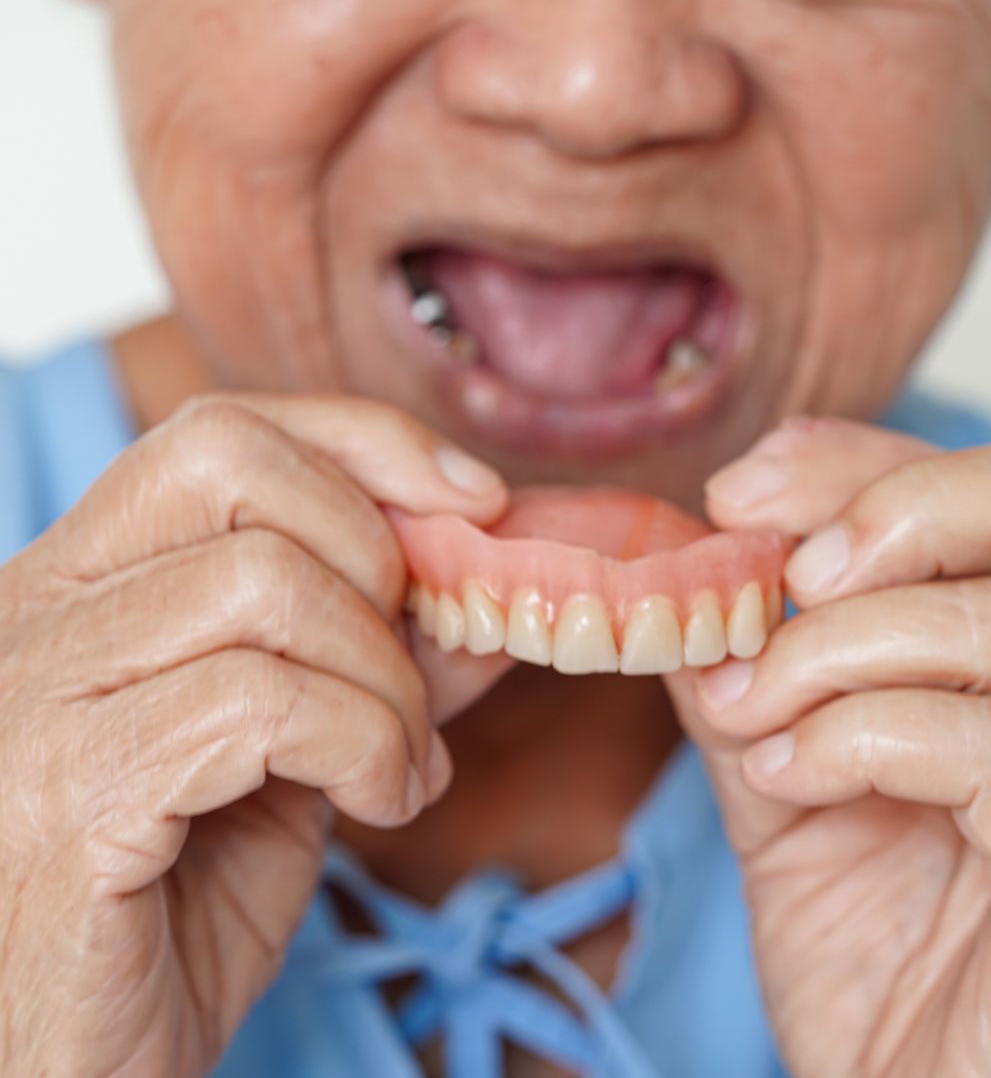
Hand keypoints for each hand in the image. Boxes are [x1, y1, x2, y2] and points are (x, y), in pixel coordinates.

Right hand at [0, 394, 507, 1076]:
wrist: (80, 1060)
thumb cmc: (181, 901)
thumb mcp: (300, 748)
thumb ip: (381, 656)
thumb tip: (487, 584)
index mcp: (89, 583)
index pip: (223, 434)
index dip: (365, 441)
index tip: (475, 497)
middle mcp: (38, 611)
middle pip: (237, 469)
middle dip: (378, 557)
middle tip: (412, 667)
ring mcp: (37, 695)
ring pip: (264, 587)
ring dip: (384, 679)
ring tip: (401, 762)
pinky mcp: (67, 792)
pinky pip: (259, 702)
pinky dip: (362, 744)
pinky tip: (377, 802)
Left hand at [670, 418, 990, 1076]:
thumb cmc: (866, 949)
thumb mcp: (786, 784)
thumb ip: (754, 681)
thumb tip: (693, 588)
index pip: (990, 500)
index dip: (866, 466)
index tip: (740, 491)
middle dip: (895, 512)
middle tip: (785, 574)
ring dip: (838, 652)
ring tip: (753, 708)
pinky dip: (867, 740)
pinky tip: (792, 776)